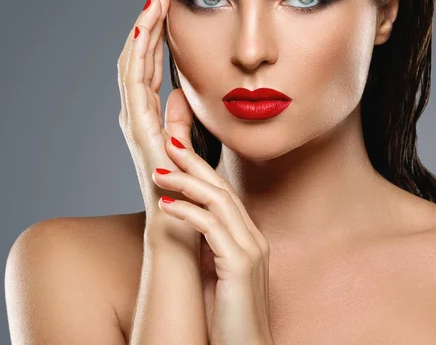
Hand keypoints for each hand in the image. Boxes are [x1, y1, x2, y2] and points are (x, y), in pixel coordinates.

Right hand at [116, 0, 200, 247]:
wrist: (180, 227)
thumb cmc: (186, 191)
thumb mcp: (188, 148)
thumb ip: (180, 121)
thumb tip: (179, 93)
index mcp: (150, 119)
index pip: (148, 68)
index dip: (155, 37)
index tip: (166, 9)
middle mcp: (137, 118)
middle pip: (136, 61)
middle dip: (147, 26)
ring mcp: (136, 125)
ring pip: (132, 67)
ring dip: (142, 33)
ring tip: (152, 3)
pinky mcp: (141, 134)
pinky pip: (135, 87)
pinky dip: (138, 58)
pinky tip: (144, 33)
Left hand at [152, 137, 274, 344]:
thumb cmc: (227, 317)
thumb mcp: (217, 272)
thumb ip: (210, 246)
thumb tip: (188, 224)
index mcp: (248, 239)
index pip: (225, 194)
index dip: (202, 170)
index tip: (178, 153)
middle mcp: (254, 238)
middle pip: (224, 189)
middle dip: (195, 162)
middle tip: (170, 141)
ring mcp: (251, 250)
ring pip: (220, 201)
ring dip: (187, 182)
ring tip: (160, 172)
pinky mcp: (241, 265)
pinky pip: (213, 228)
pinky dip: (188, 212)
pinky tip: (166, 206)